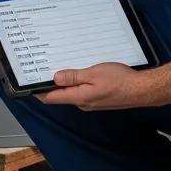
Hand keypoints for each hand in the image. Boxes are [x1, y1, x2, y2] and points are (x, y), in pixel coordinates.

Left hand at [38, 63, 164, 110]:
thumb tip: (55, 78)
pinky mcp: (100, 99)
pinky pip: (83, 91)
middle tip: (43, 69)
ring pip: (73, 93)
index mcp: (79, 98)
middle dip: (51, 84)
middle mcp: (83, 103)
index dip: (38, 91)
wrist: (142, 90)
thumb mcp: (93, 74)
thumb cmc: (120, 81)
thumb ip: (74, 77)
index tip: (29, 83)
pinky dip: (78, 83)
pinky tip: (81, 73)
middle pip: (61, 95)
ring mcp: (92, 103)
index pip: (52, 98)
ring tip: (61, 68)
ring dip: (66, 83)